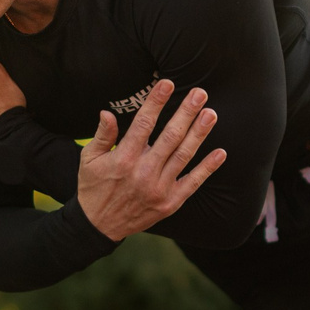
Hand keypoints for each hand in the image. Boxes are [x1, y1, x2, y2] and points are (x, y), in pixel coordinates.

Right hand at [77, 80, 226, 239]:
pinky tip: (220, 152)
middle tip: (200, 93)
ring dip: (199, 133)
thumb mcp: (89, 159)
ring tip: (211, 114)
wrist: (99, 226)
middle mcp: (143, 172)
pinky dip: (207, 168)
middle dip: (186, 112)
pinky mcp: (170, 202)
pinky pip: (193, 183)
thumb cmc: (94, 187)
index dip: (156, 102)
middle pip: (170, 136)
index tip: (168, 84)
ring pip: (184, 155)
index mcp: (123, 158)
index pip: (144, 123)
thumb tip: (107, 112)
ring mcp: (159, 188)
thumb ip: (102, 136)